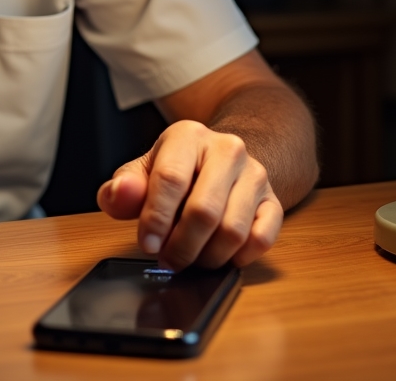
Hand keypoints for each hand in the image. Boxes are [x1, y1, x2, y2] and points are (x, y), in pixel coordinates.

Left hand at [97, 120, 282, 269]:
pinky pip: (261, 240)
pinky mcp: (273, 200)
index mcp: (188, 135)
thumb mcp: (143, 172)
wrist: (220, 160)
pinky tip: (220, 255)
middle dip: (182, 245)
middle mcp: (227, 149)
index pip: (171, 179)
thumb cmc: (176, 170)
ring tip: (190, 258)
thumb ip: (123, 187)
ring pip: (233, 231)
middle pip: (204, 210)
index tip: (148, 244)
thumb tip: (122, 194)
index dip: (156, 218)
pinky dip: (238, 257)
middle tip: (168, 259)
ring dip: (207, 256)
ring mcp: (255, 174)